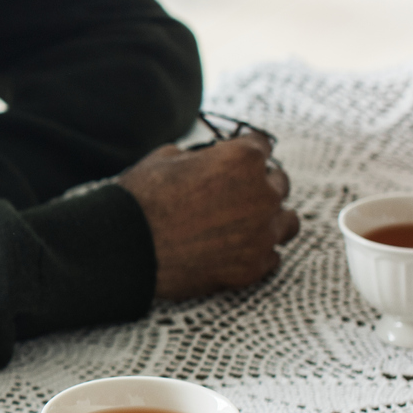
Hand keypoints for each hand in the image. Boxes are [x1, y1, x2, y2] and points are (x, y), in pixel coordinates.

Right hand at [118, 132, 298, 300]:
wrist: (125, 248)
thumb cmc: (140, 199)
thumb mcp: (166, 158)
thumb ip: (201, 156)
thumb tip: (206, 160)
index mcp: (242, 159)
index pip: (262, 145)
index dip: (244, 149)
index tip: (235, 157)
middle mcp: (262, 194)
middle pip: (278, 183)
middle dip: (257, 185)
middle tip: (231, 194)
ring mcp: (262, 233)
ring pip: (287, 222)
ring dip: (270, 219)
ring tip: (246, 224)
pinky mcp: (254, 267)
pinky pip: (272, 256)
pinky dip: (256, 252)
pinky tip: (234, 250)